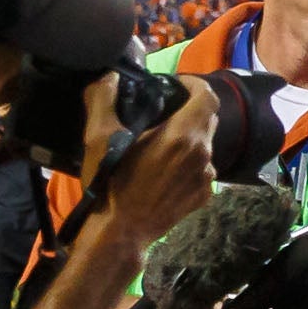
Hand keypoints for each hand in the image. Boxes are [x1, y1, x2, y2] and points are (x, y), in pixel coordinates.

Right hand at [86, 69, 216, 244]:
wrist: (121, 231)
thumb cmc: (110, 183)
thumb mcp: (98, 138)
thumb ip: (102, 99)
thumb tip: (109, 77)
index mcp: (183, 135)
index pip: (207, 96)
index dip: (194, 84)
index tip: (176, 84)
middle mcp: (203, 154)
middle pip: (208, 118)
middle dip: (190, 108)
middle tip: (165, 110)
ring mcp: (207, 177)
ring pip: (205, 144)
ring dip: (189, 136)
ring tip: (162, 141)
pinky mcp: (204, 195)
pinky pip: (202, 168)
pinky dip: (189, 161)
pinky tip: (165, 169)